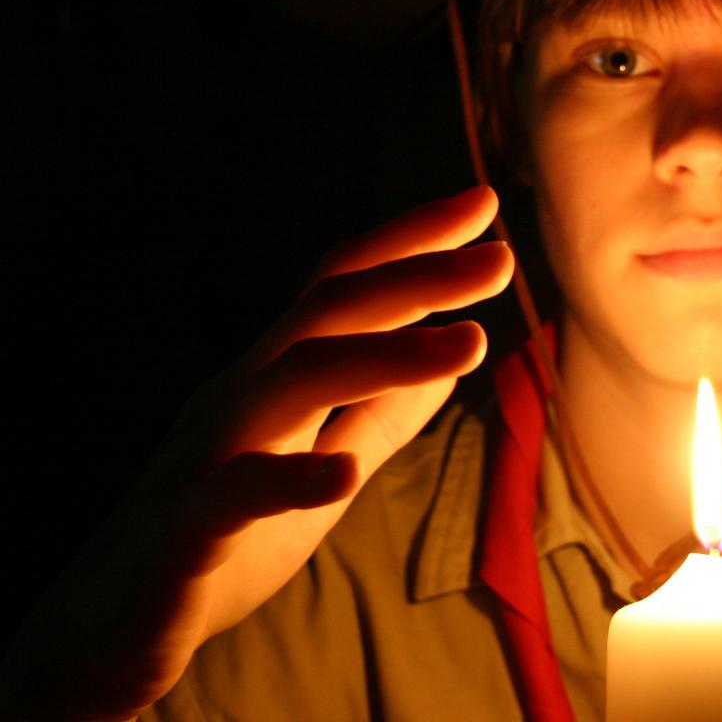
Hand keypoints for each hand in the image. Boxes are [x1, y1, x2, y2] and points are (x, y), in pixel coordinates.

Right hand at [0, 185, 512, 721]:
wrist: (108, 630)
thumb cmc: (223, 536)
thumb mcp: (326, 463)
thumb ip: (384, 411)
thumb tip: (457, 350)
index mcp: (276, 378)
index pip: (346, 288)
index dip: (411, 242)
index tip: (485, 204)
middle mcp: (242, 396)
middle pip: (329, 311)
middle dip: (416, 276)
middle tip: (501, 257)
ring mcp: (209, 456)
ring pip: (295, 380)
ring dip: (387, 355)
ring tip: (470, 343)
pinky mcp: (185, 531)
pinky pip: (235, 495)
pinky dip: (290, 479)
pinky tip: (344, 474)